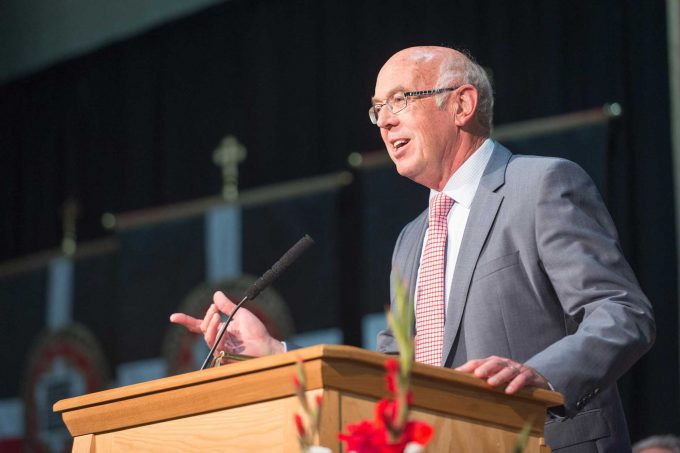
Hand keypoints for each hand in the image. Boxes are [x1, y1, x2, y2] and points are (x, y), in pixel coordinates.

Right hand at [169, 291, 284, 356]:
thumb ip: (227, 306)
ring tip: (216, 315)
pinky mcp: (225, 356)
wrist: (267, 344)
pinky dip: (215, 334)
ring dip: (210, 325)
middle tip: (214, 309)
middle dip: (206, 317)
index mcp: (220, 329)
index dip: (186, 321)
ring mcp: (220, 348)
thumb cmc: (256, 332)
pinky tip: (220, 326)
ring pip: (208, 337)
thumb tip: (215, 294)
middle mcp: (218, 339)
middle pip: (203, 329)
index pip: (200, 325)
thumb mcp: (240, 314)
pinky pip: (215, 345)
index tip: (173, 317)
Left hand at [455, 355, 549, 393]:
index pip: (478, 362)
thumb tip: (459, 382)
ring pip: (507, 370)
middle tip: (477, 375)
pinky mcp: (529, 376)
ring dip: (499, 377)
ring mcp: (517, 368)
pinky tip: (509, 391)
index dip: (468, 367)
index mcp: (493, 362)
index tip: (457, 373)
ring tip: (491, 383)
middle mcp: (504, 363)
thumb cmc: (510, 378)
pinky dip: (515, 384)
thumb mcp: (495, 376)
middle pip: (494, 363)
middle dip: (485, 368)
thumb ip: (480, 378)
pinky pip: (522, 379)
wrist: (535, 379)